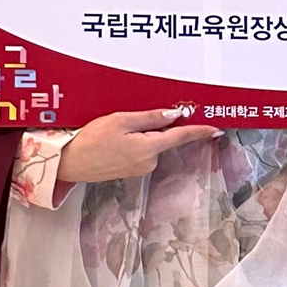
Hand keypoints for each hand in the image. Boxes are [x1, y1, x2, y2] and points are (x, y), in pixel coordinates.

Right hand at [56, 107, 220, 182]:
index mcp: (149, 148)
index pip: (180, 137)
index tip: (216, 129)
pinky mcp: (132, 171)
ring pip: (151, 144)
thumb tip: (174, 115)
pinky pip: (142, 151)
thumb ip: (150, 118)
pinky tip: (115, 140)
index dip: (199, 132)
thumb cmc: (91, 139)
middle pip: (163, 138)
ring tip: (115, 131)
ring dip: (142, 134)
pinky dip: (135, 142)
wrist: (70, 162)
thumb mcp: (121, 120)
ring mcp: (141, 169)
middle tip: (127, 120)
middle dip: (154, 126)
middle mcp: (149, 162)